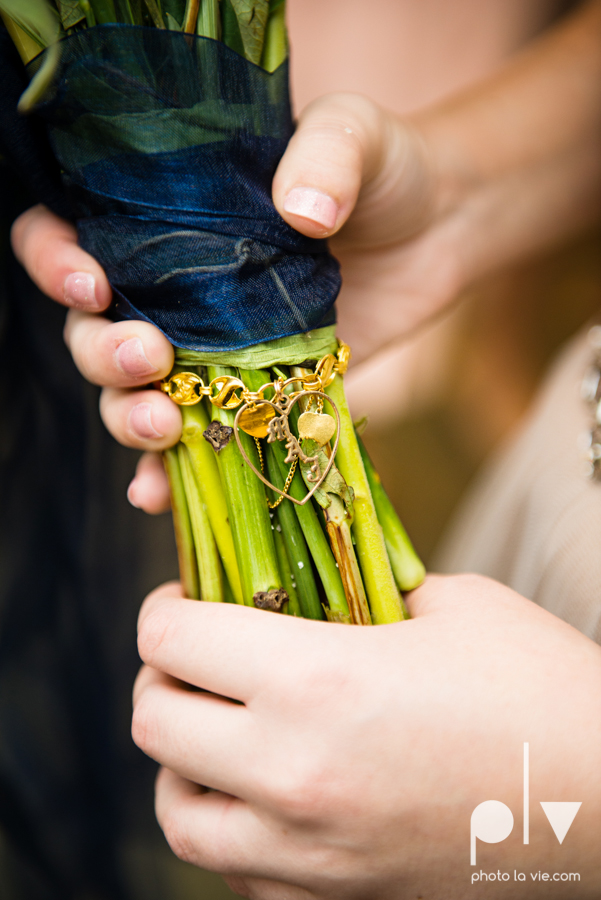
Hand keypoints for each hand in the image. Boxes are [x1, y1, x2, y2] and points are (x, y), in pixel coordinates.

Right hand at [12, 0, 600, 512]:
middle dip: (104, 356)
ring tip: (166, 425)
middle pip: (95, 335)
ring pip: (136, 396)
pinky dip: (174, 475)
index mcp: (166, 222)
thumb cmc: (383, 168)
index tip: (92, 283)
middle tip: (150, 358)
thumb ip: (327, 154)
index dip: (56, 263)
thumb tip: (304, 212)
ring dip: (131, 420)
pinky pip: (203, 442)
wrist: (439, 229)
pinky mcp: (258, 395)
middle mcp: (174, 292)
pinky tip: (159, 495)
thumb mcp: (354, 135)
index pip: (71, 239)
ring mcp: (213, 350)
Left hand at [132, 574, 600, 898]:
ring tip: (215, 730)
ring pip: (179, 814)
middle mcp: (295, 773)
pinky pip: (234, 872)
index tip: (184, 597)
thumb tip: (308, 588)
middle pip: (156, 723)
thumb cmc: (542, 691)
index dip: (165, 606)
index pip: (175, 638)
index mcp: (319, 681)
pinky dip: (229, 826)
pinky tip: (266, 794)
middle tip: (195, 653)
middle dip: (162, 675)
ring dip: (181, 761)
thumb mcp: (452, 607)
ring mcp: (309, 854)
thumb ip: (362, 591)